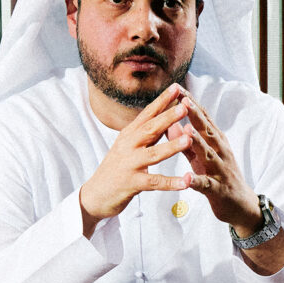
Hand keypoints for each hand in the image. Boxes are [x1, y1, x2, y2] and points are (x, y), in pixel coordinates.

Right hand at [79, 83, 192, 235]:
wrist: (95, 195)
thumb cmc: (116, 168)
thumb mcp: (129, 146)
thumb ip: (147, 132)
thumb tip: (166, 114)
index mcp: (129, 134)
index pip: (147, 113)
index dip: (162, 100)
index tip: (177, 87)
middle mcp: (128, 146)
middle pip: (150, 129)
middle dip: (168, 117)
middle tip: (185, 107)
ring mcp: (130, 165)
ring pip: (153, 154)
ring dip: (172, 147)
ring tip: (188, 140)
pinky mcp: (132, 184)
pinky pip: (154, 182)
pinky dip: (171, 182)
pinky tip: (186, 181)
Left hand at [166, 90, 263, 237]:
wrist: (240, 205)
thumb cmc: (218, 176)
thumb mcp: (202, 156)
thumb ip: (187, 141)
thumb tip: (172, 123)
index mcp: (216, 142)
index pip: (203, 119)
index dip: (191, 104)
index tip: (178, 89)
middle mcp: (221, 152)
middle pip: (208, 131)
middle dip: (195, 116)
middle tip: (183, 100)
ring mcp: (220, 170)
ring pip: (209, 154)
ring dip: (198, 142)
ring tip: (186, 131)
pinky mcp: (218, 190)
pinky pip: (206, 185)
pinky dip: (196, 181)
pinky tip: (187, 179)